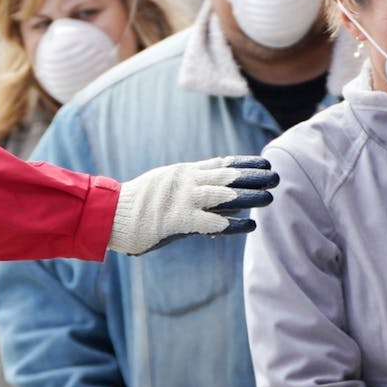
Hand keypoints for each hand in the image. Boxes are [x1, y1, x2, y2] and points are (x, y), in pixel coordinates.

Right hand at [107, 156, 277, 255]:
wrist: (110, 213)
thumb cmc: (135, 204)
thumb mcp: (163, 185)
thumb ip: (185, 186)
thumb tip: (205, 191)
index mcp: (183, 172)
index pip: (220, 163)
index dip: (244, 162)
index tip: (264, 161)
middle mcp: (186, 181)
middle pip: (227, 176)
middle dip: (253, 176)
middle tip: (276, 175)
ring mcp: (182, 199)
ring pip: (223, 195)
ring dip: (248, 196)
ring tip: (269, 197)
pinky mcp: (178, 219)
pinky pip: (211, 221)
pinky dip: (233, 223)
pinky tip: (250, 225)